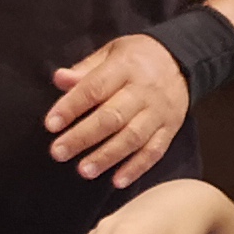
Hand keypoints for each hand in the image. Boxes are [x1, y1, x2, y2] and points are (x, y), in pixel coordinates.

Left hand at [44, 33, 191, 188]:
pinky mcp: (170, 128)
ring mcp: (159, 112)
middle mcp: (144, 90)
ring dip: (107, 157)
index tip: (51, 124)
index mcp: (125, 67)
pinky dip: (136, 168)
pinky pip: (154, 151)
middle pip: (112, 116)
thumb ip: (85, 69)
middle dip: (83, 137)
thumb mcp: (111, 52)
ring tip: (84, 171)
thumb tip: (59, 78)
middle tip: (59, 152)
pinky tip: (117, 181)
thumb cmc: (137, 58)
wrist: (182, 60)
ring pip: (132, 138)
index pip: (95, 88)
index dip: (71, 107)